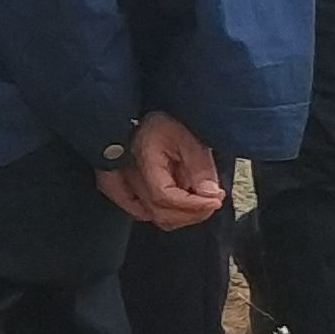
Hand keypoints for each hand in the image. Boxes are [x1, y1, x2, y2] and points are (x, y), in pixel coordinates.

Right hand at [99, 110, 224, 228]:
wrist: (142, 115)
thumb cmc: (161, 121)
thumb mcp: (187, 136)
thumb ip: (200, 166)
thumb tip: (210, 194)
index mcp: (143, 160)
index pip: (165, 197)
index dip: (193, 205)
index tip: (215, 200)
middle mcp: (127, 177)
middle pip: (161, 214)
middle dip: (193, 213)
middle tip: (212, 200)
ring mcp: (121, 186)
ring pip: (155, 217)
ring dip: (182, 214)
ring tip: (198, 198)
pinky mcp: (120, 190)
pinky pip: (143, 213)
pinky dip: (166, 213)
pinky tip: (178, 201)